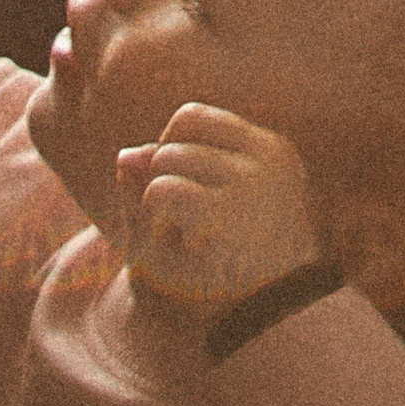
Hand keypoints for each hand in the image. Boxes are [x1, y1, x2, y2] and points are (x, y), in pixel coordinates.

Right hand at [115, 102, 323, 316]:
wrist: (280, 289)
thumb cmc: (210, 285)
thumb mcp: (166, 264)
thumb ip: (138, 210)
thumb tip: (125, 155)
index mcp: (238, 222)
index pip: (162, 191)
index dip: (149, 214)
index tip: (168, 240)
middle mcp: (261, 183)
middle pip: (170, 154)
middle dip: (157, 181)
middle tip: (176, 217)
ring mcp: (273, 157)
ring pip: (187, 118)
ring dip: (171, 149)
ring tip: (184, 186)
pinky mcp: (277, 142)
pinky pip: (210, 116)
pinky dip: (192, 138)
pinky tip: (200, 173)